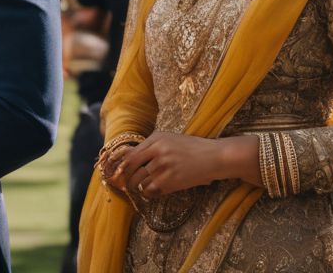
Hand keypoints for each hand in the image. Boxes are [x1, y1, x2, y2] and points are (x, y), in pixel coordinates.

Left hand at [116, 131, 235, 197]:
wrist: (213, 157)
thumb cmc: (191, 148)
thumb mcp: (169, 139)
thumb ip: (150, 146)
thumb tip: (128, 158)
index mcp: (156, 139)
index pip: (129, 155)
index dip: (121, 168)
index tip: (119, 174)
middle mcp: (157, 151)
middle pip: (130, 170)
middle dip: (127, 180)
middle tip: (129, 184)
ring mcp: (164, 167)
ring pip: (140, 182)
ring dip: (140, 187)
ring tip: (145, 186)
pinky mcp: (171, 181)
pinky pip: (151, 191)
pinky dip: (150, 193)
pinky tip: (155, 190)